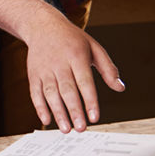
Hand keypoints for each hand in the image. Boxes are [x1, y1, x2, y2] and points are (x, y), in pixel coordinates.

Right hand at [25, 16, 123, 131]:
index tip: (95, 118)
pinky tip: (47, 120)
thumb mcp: (94, 47)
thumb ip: (108, 68)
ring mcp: (44, 69)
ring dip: (58, 113)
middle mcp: (59, 63)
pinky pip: (35, 93)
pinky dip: (40, 107)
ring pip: (51, 94)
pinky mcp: (33, 74)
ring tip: (66, 129)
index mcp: (77, 56)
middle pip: (67, 90)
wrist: (42, 26)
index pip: (84, 82)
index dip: (90, 101)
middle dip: (74, 111)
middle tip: (81, 128)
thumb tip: (120, 88)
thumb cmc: (72, 39)